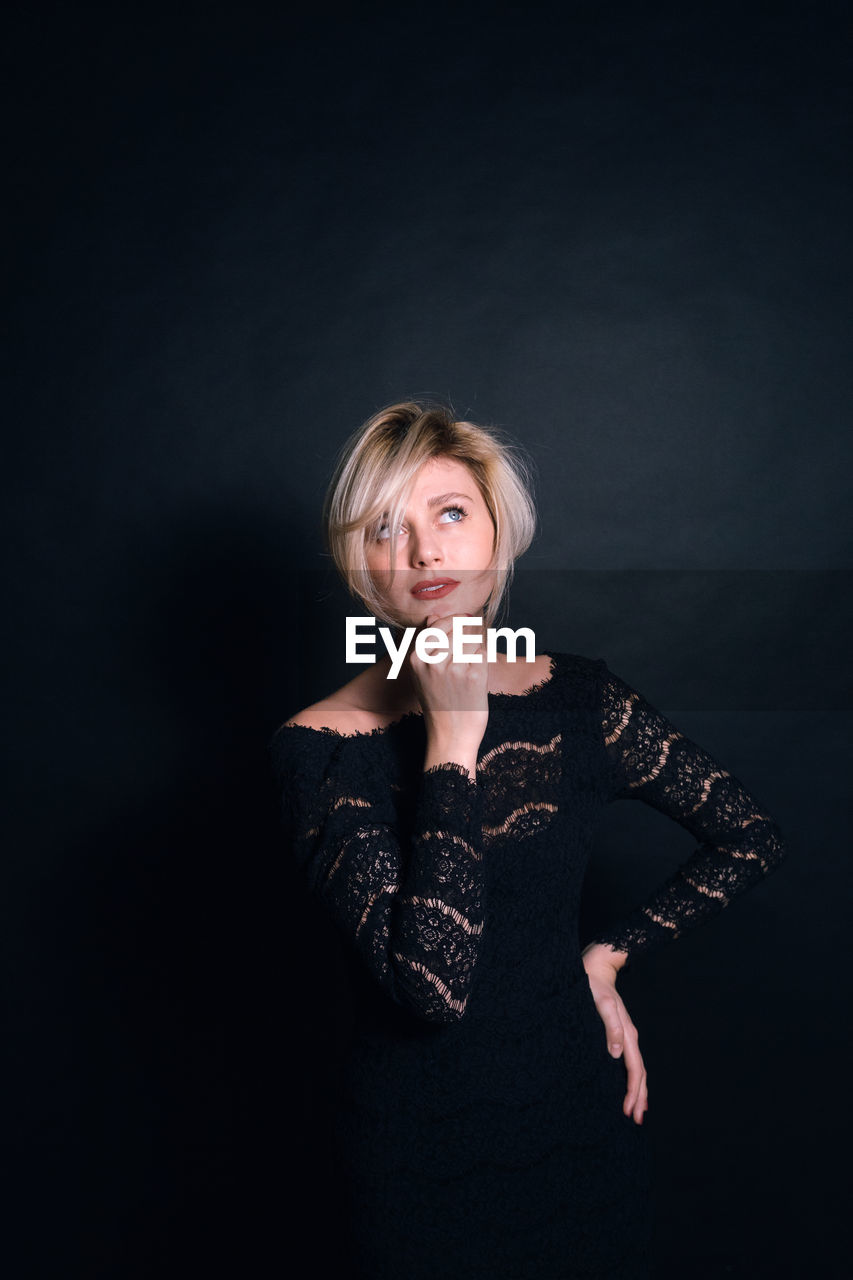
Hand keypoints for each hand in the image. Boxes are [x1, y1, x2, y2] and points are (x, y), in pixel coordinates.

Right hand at [408, 612, 489, 754]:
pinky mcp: (474, 676)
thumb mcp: (422, 674)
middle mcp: (432, 661)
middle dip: (470, 627)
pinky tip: (477, 673)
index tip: (466, 620)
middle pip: (457, 627)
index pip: (437, 624)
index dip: (455, 619)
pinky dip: (484, 658)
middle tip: (477, 633)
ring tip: (474, 659)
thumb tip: (432, 617)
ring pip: (472, 637)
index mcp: (416, 658)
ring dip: (478, 642)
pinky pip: (483, 653)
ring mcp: (453, 668)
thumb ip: (427, 645)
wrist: (450, 736)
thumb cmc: (439, 704)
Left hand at [581, 943, 647, 1124]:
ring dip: (638, 1090)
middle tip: (636, 1120)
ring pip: (637, 1069)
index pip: (634, 1068)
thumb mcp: (600, 1003)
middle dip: (639, 1097)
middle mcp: (630, 1036)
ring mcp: (626, 1036)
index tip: (628, 1110)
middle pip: (640, 1073)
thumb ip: (610, 1026)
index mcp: (627, 1033)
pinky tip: (626, 1085)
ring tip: (636, 1111)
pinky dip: (631, 1078)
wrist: (594, 968)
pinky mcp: (618, 1033)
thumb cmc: (592, 985)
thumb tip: (617, 1054)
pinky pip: (629, 1061)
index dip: (632, 1091)